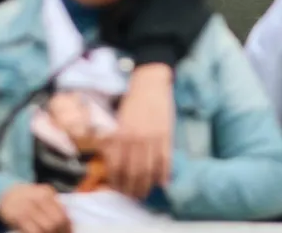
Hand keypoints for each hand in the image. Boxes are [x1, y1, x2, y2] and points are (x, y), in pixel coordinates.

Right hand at [0, 184, 70, 232]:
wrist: (6, 194)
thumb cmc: (28, 197)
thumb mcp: (42, 195)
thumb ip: (55, 205)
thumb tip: (69, 221)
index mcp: (47, 193)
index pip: (63, 214)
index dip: (68, 227)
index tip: (69, 232)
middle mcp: (38, 199)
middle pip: (55, 222)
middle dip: (60, 232)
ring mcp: (27, 208)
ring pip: (45, 228)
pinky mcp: (18, 217)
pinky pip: (33, 231)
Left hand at [104, 63, 173, 198]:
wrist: (150, 83)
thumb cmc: (132, 102)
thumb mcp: (118, 121)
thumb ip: (116, 141)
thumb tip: (114, 164)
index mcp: (120, 135)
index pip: (117, 167)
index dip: (118, 182)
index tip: (119, 190)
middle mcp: (135, 139)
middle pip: (133, 172)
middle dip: (132, 189)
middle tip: (133, 197)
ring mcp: (152, 138)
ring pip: (149, 170)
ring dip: (147, 185)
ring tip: (145, 193)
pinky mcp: (166, 135)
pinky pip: (165, 160)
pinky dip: (164, 174)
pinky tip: (162, 183)